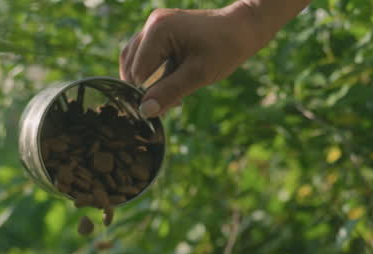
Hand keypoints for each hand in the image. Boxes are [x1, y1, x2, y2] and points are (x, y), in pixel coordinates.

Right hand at [120, 4, 267, 117]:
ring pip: (134, 61)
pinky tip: (169, 83)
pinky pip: (144, 55)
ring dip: (147, 82)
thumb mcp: (198, 75)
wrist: (242, 29)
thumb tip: (144, 111)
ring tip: (171, 95)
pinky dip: (152, 72)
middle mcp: (152, 24)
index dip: (147, 95)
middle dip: (146, 88)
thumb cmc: (225, 49)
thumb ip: (169, 92)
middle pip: (131, 66)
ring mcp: (154, 25)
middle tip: (169, 103)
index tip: (167, 108)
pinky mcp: (159, 30)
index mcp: (158, 30)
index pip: (137, 72)